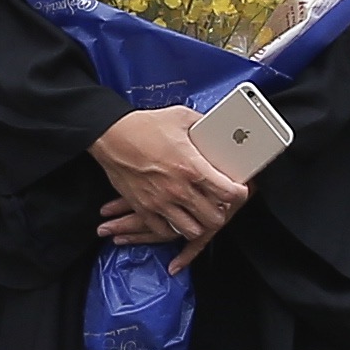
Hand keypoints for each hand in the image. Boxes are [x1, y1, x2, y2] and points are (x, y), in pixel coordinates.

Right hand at [96, 104, 253, 268]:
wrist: (110, 136)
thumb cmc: (143, 126)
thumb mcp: (181, 117)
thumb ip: (204, 125)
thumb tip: (218, 127)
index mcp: (192, 168)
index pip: (229, 193)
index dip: (239, 193)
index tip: (238, 190)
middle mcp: (179, 190)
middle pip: (214, 218)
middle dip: (221, 212)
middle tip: (218, 203)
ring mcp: (161, 202)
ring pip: (191, 230)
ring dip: (198, 223)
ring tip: (198, 213)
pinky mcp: (144, 208)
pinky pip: (164, 232)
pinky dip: (173, 229)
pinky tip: (176, 218)